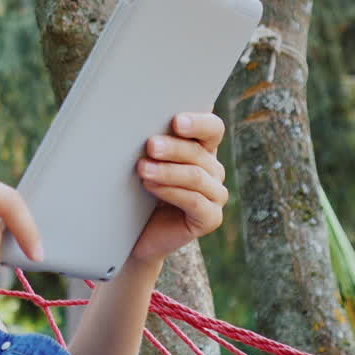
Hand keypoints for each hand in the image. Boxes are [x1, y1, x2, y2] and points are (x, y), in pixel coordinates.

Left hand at [129, 112, 227, 263]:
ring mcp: (216, 195)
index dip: (198, 122)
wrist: (139, 233)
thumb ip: (154, 144)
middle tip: (150, 145)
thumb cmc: (140, 190)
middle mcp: (214, 170)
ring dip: (167, 171)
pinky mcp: (211, 218)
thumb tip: (139, 122)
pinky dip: (171, 192)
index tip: (176, 121)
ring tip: (142, 168)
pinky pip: (195, 201)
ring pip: (196, 176)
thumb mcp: (147, 162)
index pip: (212, 128)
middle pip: (199, 152)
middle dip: (173, 148)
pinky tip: (152, 186)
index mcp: (203, 148)